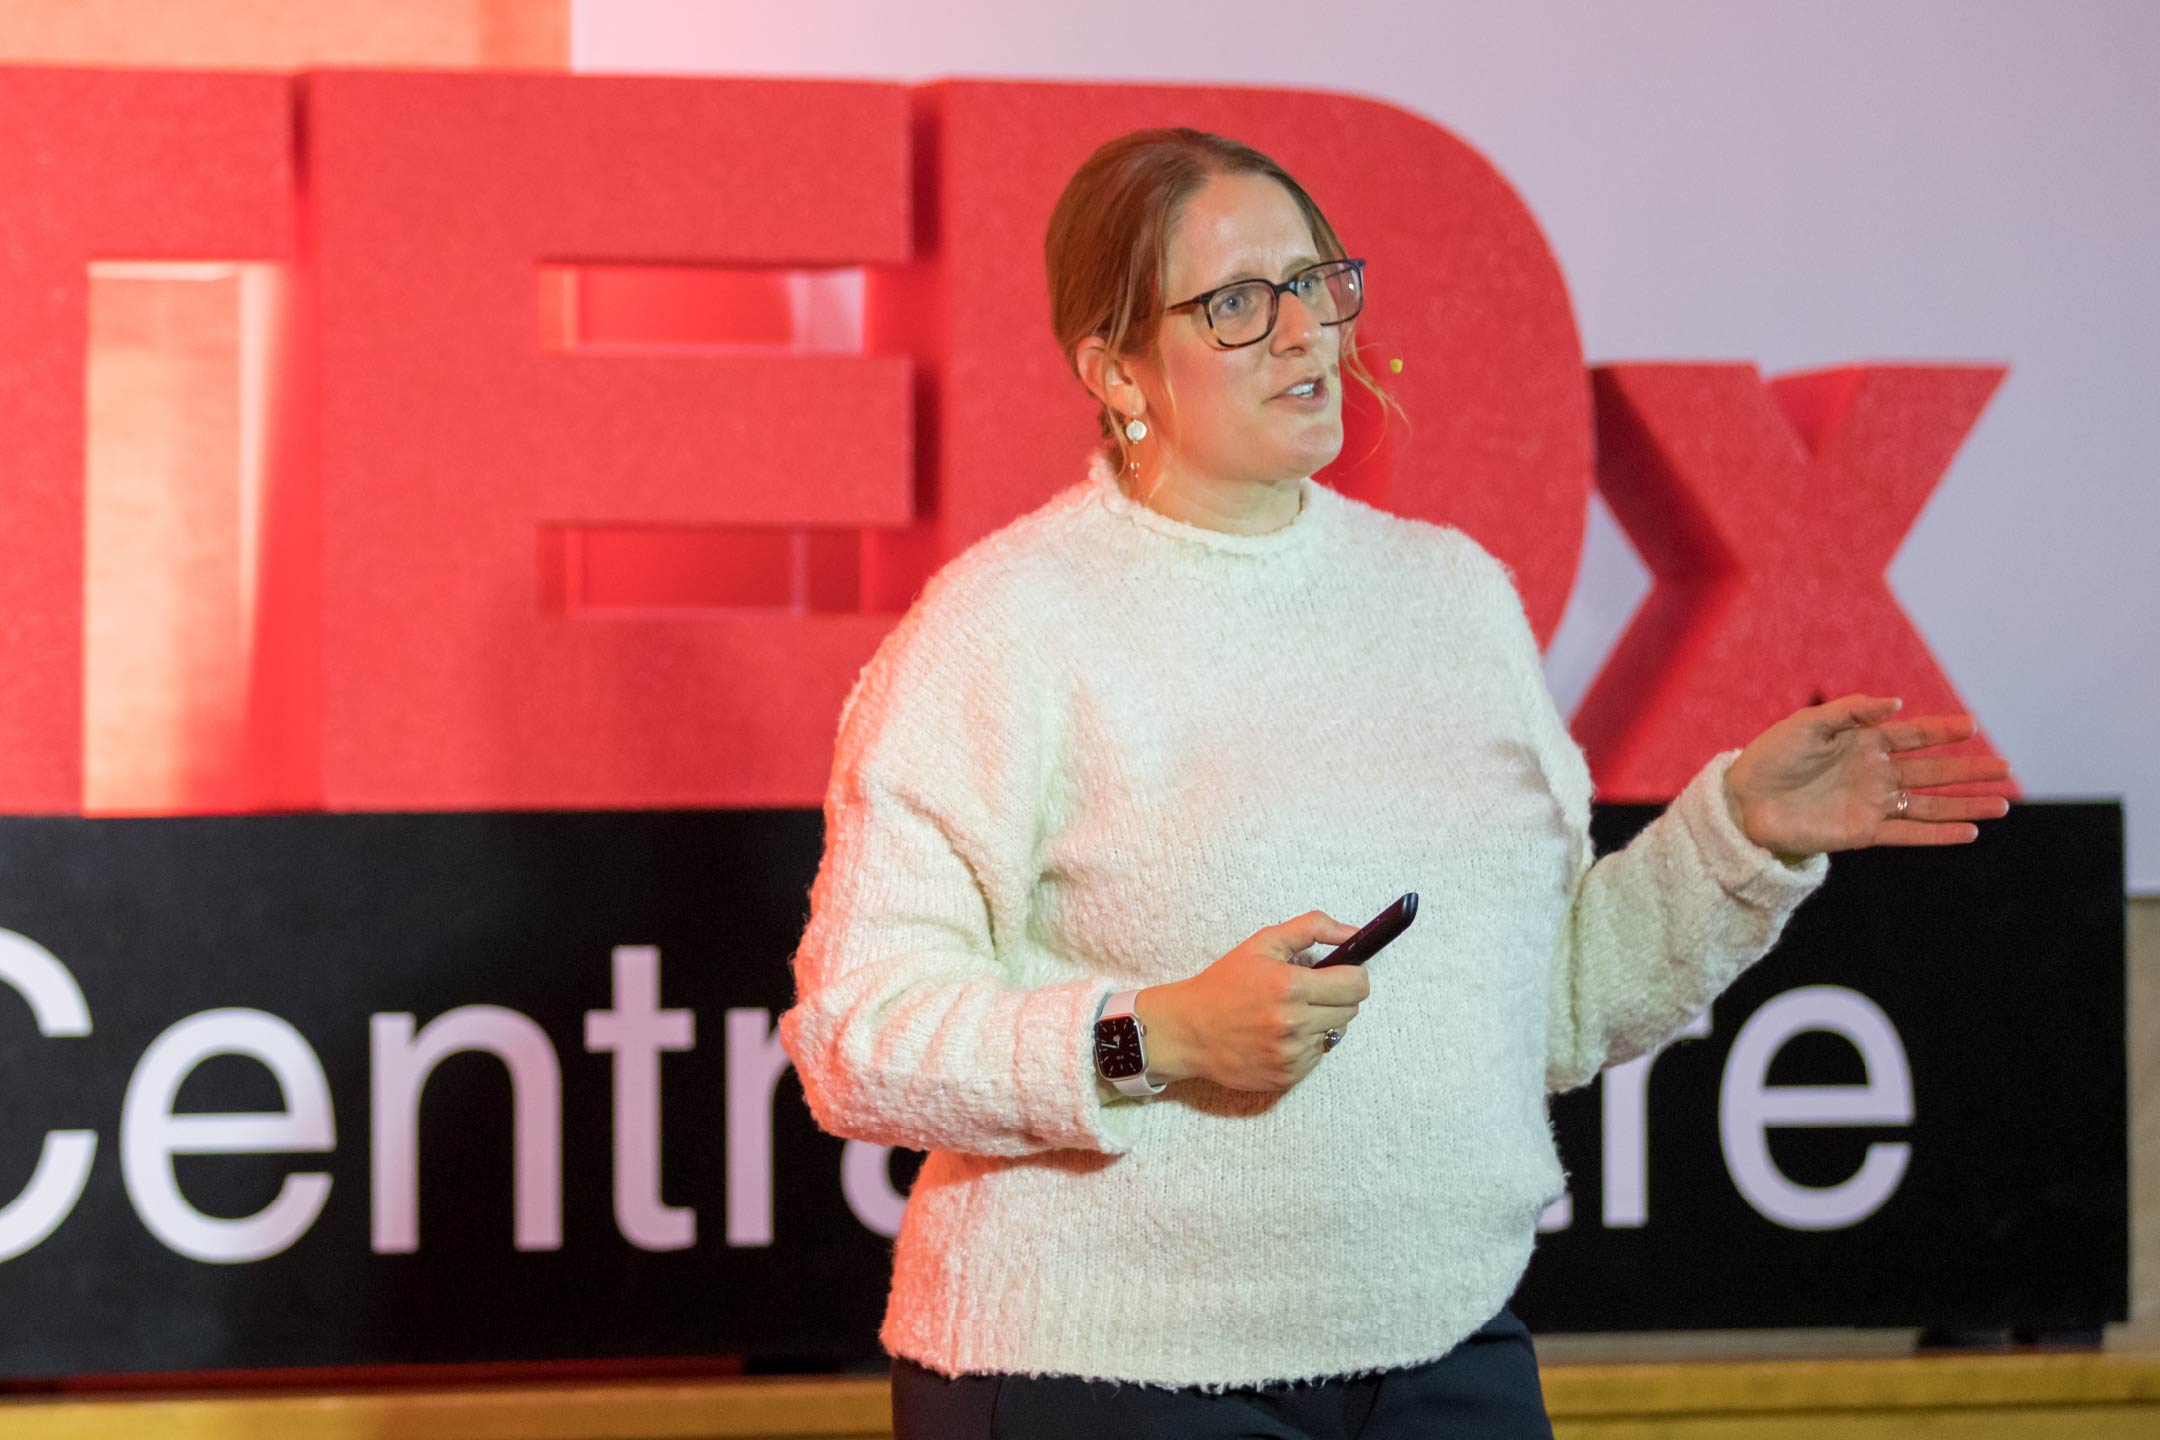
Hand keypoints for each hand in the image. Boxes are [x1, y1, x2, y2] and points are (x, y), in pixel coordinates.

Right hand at [1134, 911, 1368, 1090]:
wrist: (1187, 1030)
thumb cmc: (1223, 985)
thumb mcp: (1263, 943)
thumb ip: (1312, 928)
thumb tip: (1353, 932)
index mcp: (1290, 986)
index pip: (1357, 985)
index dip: (1353, 975)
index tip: (1341, 973)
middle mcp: (1294, 1023)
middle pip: (1351, 1010)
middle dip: (1337, 997)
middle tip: (1310, 992)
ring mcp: (1291, 1054)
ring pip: (1335, 1033)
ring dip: (1320, 1022)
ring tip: (1288, 1014)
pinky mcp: (1287, 1077)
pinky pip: (1317, 1056)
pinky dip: (1304, 1044)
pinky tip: (1278, 1035)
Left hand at [1723, 694, 2013, 856]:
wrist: (1744, 800)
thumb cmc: (1773, 756)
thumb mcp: (1809, 724)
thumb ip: (1851, 710)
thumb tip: (1897, 703)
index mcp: (1864, 741)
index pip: (1914, 735)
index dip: (1942, 731)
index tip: (1972, 726)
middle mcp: (1875, 773)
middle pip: (1933, 771)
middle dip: (1971, 770)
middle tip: (2007, 768)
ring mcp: (1872, 803)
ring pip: (1931, 804)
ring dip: (1966, 804)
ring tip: (2003, 804)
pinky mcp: (1863, 832)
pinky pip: (1909, 833)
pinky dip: (1940, 834)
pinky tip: (1970, 833)